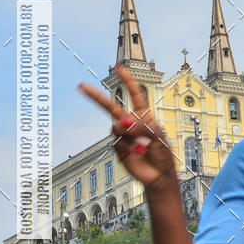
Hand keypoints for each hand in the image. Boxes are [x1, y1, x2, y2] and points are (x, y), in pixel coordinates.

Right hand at [79, 65, 176, 189]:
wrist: (158, 175)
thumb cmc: (163, 154)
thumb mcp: (158, 137)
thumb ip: (142, 127)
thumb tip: (123, 123)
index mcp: (144, 116)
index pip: (135, 94)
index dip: (127, 81)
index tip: (119, 68)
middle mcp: (131, 123)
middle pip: (111, 106)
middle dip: (96, 96)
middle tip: (81, 86)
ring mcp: (123, 135)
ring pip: (115, 127)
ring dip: (127, 134)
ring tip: (141, 144)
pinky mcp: (118, 148)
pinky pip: (117, 142)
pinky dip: (127, 146)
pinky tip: (137, 152)